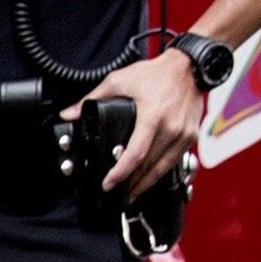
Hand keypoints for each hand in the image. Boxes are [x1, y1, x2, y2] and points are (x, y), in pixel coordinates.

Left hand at [73, 48, 206, 193]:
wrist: (190, 67)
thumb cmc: (157, 73)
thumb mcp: (120, 80)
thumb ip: (93, 98)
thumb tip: (70, 113)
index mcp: (153, 116)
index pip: (135, 154)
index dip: (120, 173)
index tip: (108, 183)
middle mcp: (171, 129)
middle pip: (148, 166)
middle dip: (130, 183)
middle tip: (116, 193)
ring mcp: (184, 134)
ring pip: (163, 168)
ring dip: (145, 183)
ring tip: (130, 193)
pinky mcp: (191, 136)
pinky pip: (174, 161)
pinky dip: (160, 172)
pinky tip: (149, 178)